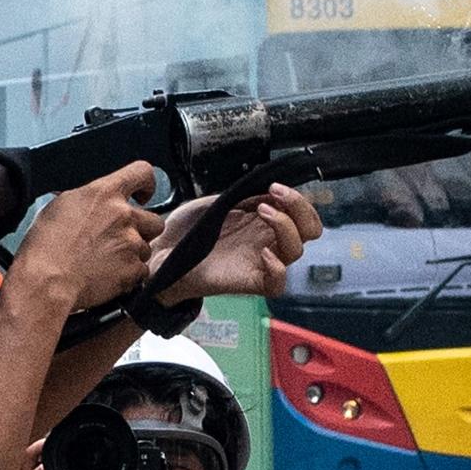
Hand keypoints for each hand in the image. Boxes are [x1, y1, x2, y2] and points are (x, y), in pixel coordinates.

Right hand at [5, 164, 161, 317]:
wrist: (46, 281)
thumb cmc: (45, 247)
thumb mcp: (59, 207)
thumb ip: (85, 200)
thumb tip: (87, 199)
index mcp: (104, 193)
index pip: (142, 172)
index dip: (146, 184)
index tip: (143, 195)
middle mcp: (123, 215)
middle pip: (154, 219)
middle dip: (142, 230)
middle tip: (120, 239)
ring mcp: (131, 243)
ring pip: (146, 248)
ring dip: (132, 254)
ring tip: (106, 261)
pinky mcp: (133, 269)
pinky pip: (142, 271)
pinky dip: (129, 275)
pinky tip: (108, 275)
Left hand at [151, 185, 321, 304]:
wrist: (160, 253)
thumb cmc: (186, 231)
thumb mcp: (218, 202)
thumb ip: (246, 195)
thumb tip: (270, 187)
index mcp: (263, 223)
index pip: (302, 214)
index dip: (298, 199)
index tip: (275, 185)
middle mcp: (266, 241)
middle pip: (310, 231)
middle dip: (299, 207)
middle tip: (273, 194)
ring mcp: (259, 262)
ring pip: (297, 251)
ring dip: (285, 225)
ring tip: (261, 210)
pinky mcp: (248, 282)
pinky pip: (278, 284)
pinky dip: (278, 268)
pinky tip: (263, 253)